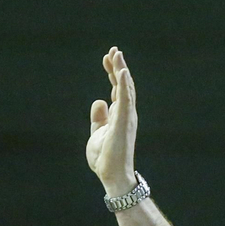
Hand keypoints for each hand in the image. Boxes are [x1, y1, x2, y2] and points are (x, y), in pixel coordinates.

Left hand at [86, 46, 137, 196]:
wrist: (112, 175)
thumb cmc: (106, 158)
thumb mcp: (97, 133)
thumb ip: (99, 117)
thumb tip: (99, 101)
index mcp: (119, 115)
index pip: (117, 89)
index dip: (112, 72)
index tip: (106, 58)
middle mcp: (126, 114)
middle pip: (123, 84)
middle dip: (118, 66)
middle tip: (113, 50)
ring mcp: (126, 117)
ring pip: (126, 88)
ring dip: (121, 70)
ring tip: (117, 54)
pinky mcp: (124, 122)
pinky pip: (126, 100)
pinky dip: (124, 84)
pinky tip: (122, 71)